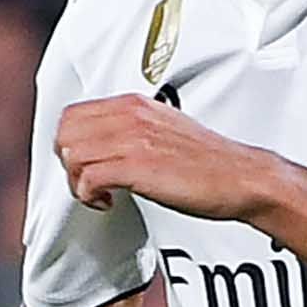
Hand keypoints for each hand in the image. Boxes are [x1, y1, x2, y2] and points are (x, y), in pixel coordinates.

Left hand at [52, 97, 291, 224]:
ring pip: (72, 156)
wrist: (242, 178)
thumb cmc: (208, 162)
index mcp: (134, 104)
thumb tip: (103, 144)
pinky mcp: (137, 166)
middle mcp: (130, 116)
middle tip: (87, 182)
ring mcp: (133, 139)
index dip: (69, 143)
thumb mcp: (164, 129)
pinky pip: (88, 179)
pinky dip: (89, 197)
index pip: (73, 114)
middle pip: (64, 133)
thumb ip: (132, 129)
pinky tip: (108, 203)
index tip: (84, 164)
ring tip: (99, 195)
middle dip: (68, 163)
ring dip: (77, 183)